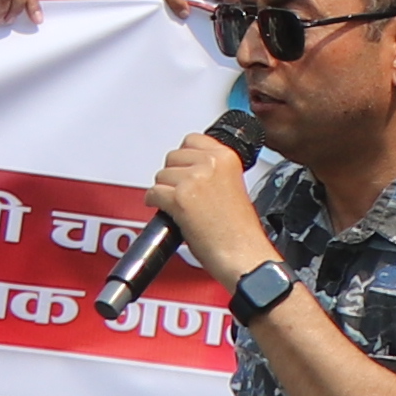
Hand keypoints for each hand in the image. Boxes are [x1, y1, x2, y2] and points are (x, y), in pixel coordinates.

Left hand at [146, 127, 262, 282]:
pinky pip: (153, 193)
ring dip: (165, 190)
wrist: (242, 255)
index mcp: (227, 158)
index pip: (192, 140)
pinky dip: (155, 203)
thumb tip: (191, 169)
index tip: (184, 168)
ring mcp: (193, 179)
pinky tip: (167, 212)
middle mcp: (210, 163)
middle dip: (173, 174)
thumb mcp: (235, 187)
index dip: (185, 158)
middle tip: (181, 192)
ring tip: (178, 205)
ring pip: (161, 175)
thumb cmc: (240, 232)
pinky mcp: (179, 198)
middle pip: (173, 156)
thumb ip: (215, 172)